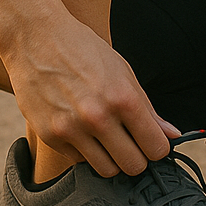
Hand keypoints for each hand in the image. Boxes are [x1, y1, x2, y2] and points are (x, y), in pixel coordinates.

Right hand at [0, 12, 179, 176]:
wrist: (34, 35)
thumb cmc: (81, 48)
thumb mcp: (121, 70)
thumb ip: (147, 107)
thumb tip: (171, 134)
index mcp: (123, 98)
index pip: (156, 148)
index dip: (156, 147)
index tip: (149, 141)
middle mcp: (97, 116)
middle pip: (133, 166)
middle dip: (135, 157)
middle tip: (128, 143)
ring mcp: (71, 128)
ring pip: (106, 170)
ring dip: (110, 158)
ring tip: (104, 138)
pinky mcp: (49, 135)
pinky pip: (78, 160)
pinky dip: (83, 150)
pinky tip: (80, 129)